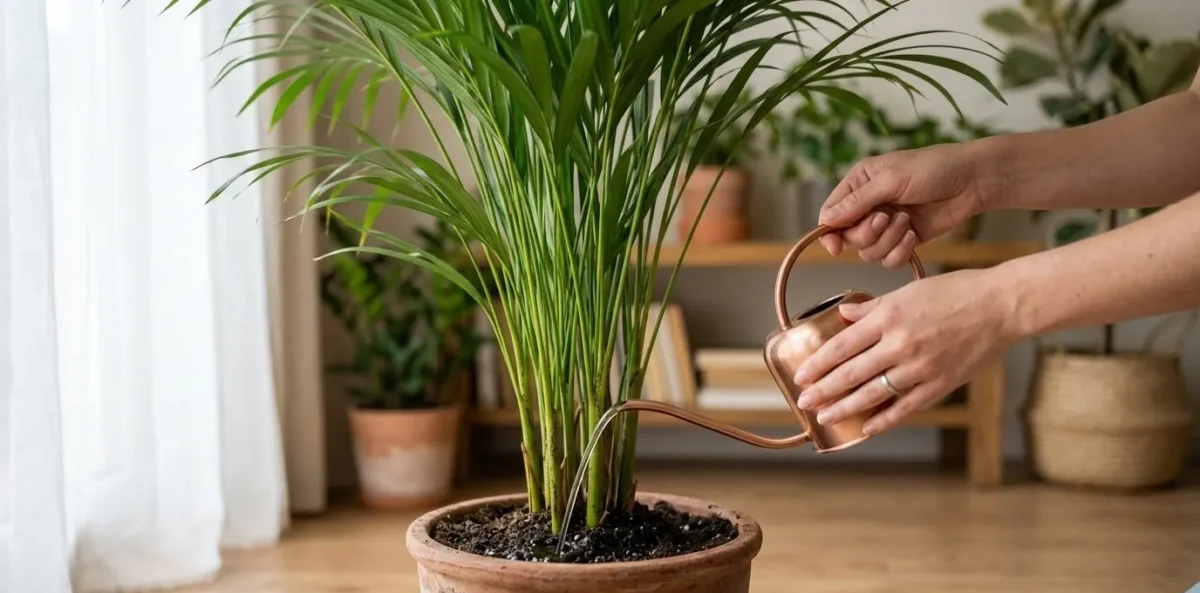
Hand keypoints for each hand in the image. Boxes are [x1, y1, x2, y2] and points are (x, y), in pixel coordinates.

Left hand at [790, 268, 1017, 434]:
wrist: (1001, 306)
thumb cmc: (957, 293)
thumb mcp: (908, 292)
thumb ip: (872, 308)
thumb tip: (844, 315)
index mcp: (889, 318)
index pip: (842, 346)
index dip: (818, 364)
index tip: (801, 376)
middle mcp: (900, 345)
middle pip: (851, 373)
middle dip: (823, 390)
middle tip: (803, 402)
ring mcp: (920, 368)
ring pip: (873, 394)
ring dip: (845, 408)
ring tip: (825, 416)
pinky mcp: (940, 384)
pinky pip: (905, 407)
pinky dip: (883, 420)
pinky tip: (865, 427)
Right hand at [817, 143, 987, 265]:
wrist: (972, 181)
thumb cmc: (933, 169)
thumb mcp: (890, 180)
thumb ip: (857, 201)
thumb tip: (826, 219)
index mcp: (859, 184)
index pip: (830, 214)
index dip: (829, 233)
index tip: (836, 246)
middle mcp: (869, 206)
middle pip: (848, 237)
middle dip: (868, 233)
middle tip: (887, 218)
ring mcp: (886, 225)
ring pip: (868, 252)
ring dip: (887, 241)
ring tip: (907, 222)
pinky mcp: (904, 240)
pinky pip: (889, 259)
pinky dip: (900, 252)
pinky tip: (914, 236)